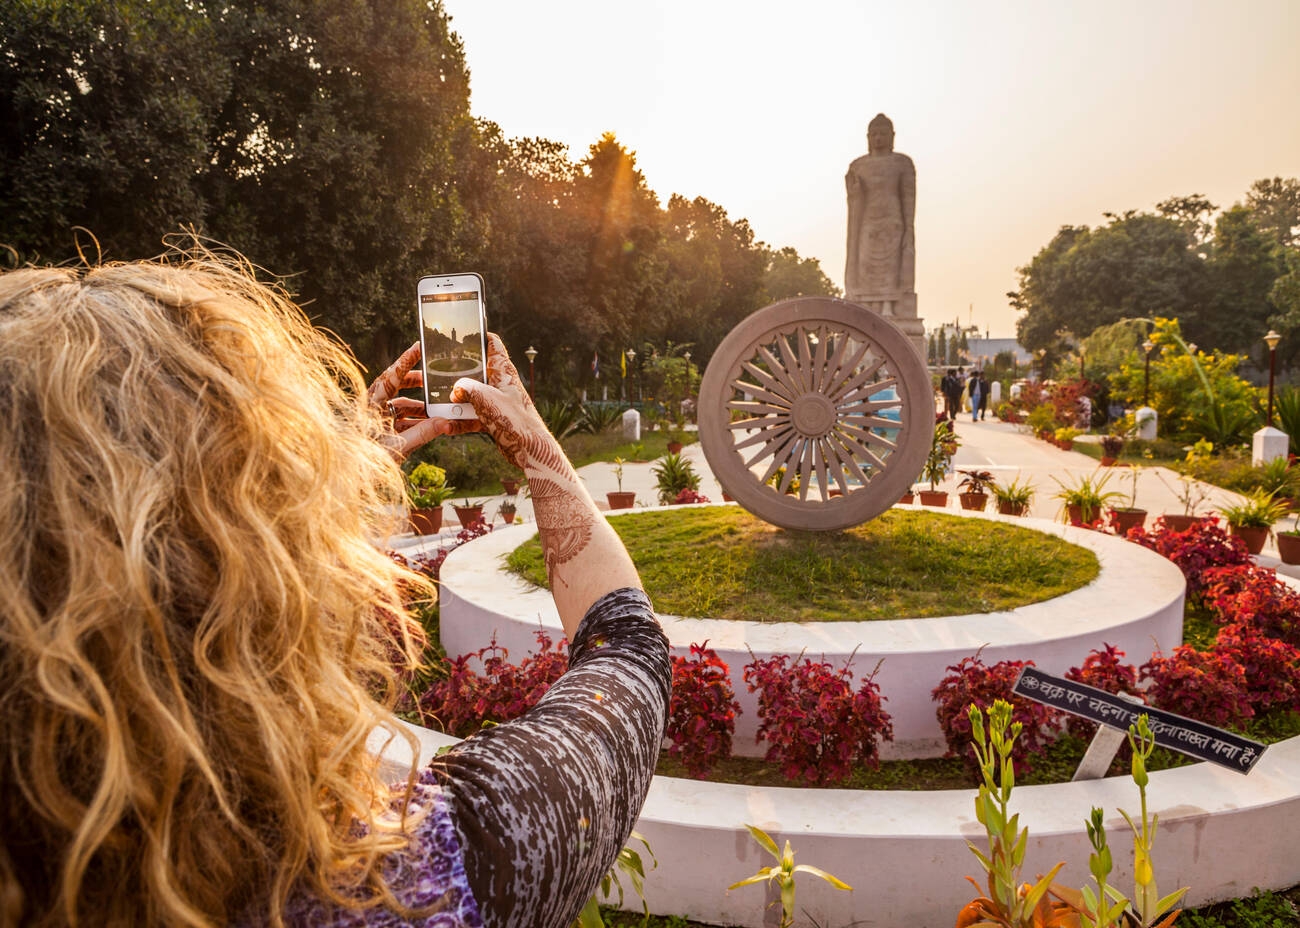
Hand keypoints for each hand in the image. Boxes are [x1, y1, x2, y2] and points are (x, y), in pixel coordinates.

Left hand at [368, 342, 479, 459]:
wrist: (349, 476)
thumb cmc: (368, 460)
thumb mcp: (398, 446)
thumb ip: (423, 433)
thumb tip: (445, 422)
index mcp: (373, 405)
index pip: (392, 377)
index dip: (406, 360)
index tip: (419, 346)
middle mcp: (373, 406)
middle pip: (395, 384)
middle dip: (415, 380)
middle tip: (433, 377)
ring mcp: (376, 416)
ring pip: (399, 403)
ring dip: (418, 405)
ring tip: (436, 408)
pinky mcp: (379, 427)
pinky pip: (399, 417)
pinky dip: (414, 420)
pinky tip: (429, 425)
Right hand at [449, 334, 559, 474]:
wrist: (530, 450)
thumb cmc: (514, 420)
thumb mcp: (486, 398)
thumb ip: (467, 389)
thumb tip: (454, 390)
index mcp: (503, 371)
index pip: (493, 344)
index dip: (480, 335)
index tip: (464, 331)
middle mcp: (499, 383)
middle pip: (476, 370)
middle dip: (457, 372)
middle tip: (438, 370)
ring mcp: (496, 401)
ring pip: (471, 395)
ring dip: (455, 401)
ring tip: (438, 404)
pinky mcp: (493, 418)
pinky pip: (472, 415)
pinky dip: (460, 421)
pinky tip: (448, 426)